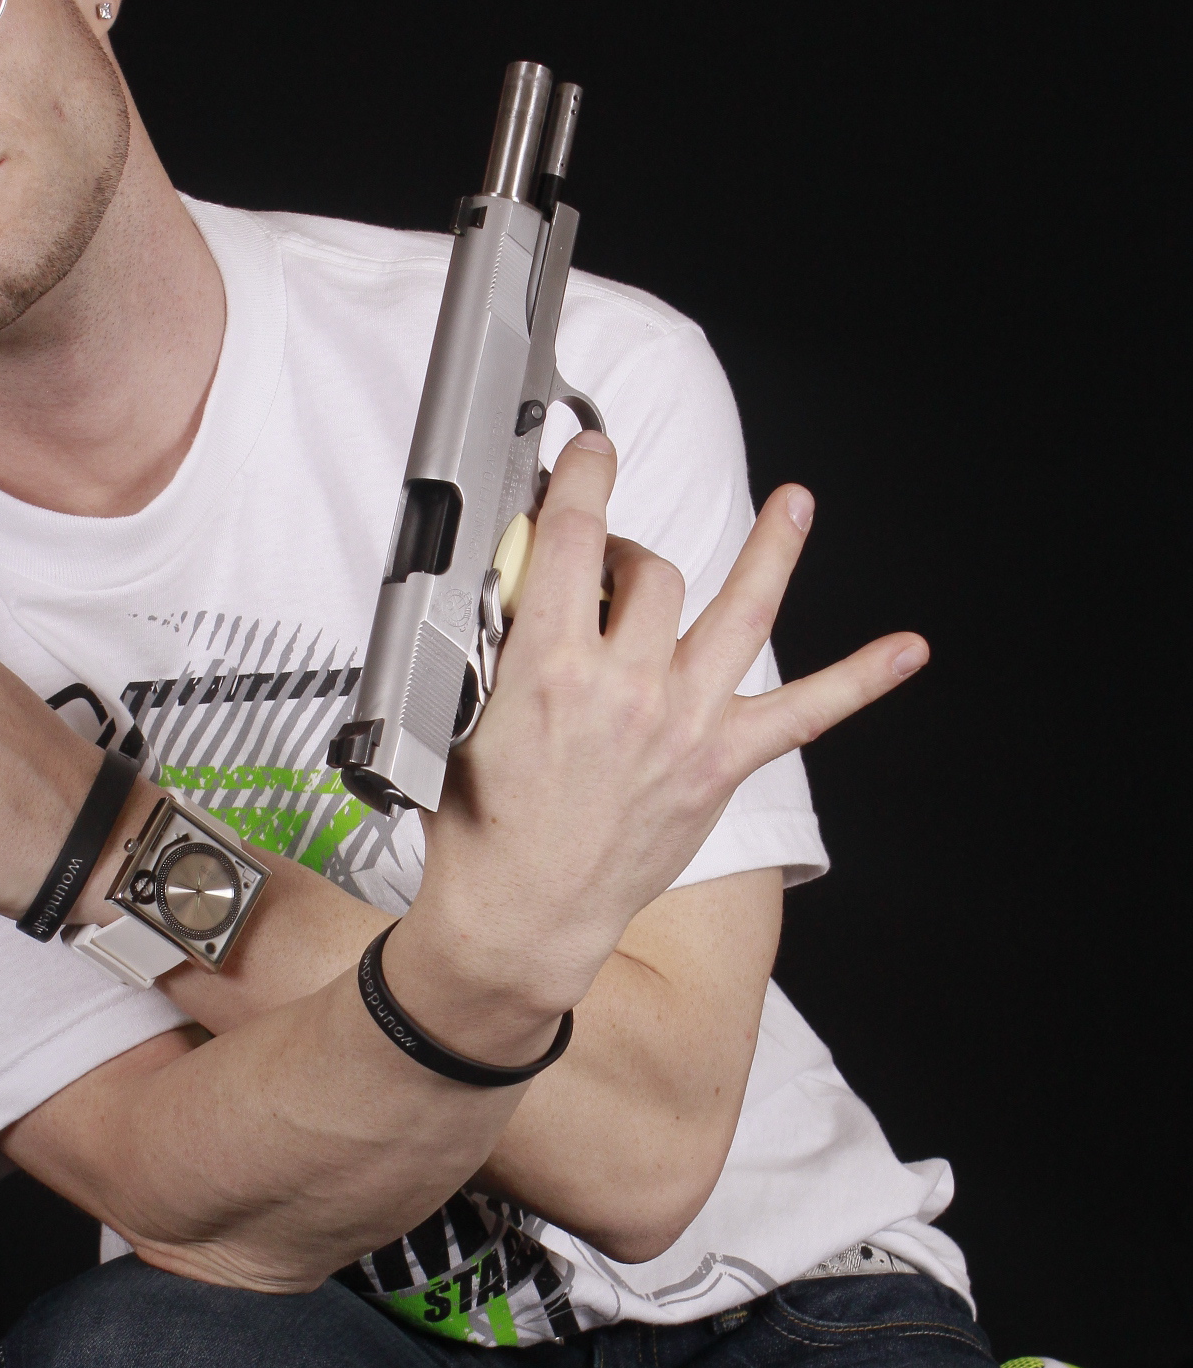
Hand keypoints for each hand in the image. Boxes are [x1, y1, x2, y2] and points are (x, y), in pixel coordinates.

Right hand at [414, 433, 927, 1012]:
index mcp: (549, 666)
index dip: (582, 476)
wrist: (521, 913)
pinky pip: (805, 714)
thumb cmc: (483, 824)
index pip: (574, 535)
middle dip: (627, 550)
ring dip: (774, 551)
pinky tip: (906, 649)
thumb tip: (530, 578)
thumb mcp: (462, 710)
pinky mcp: (719, 764)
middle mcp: (627, 688)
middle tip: (608, 563)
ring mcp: (682, 724)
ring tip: (796, 505)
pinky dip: (859, 681)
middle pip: (649, 571)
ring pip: (740, 612)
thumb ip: (501, 638)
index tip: (587, 454)